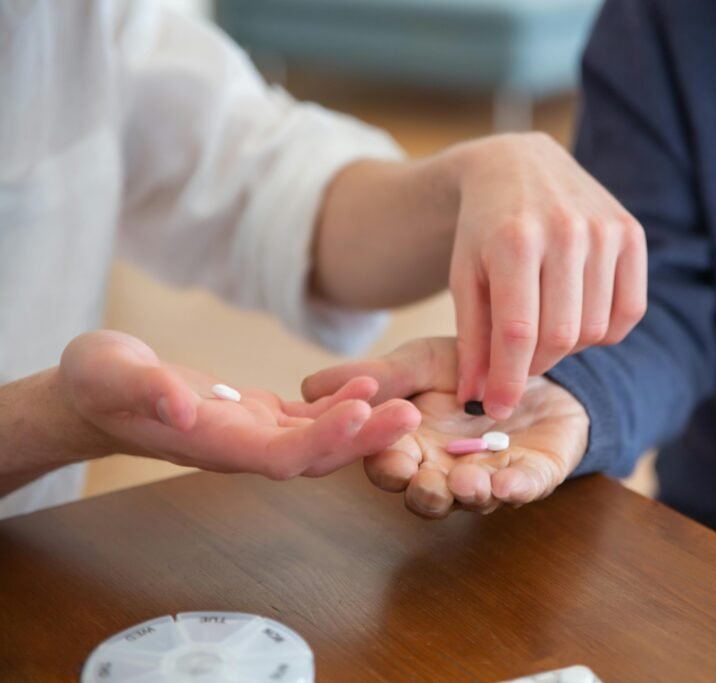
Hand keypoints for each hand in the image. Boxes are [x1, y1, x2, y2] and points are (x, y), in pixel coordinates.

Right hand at [58, 330, 419, 479]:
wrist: (94, 395)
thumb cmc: (97, 383)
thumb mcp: (110, 374)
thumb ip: (146, 390)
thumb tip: (183, 405)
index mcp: (211, 443)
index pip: (278, 456)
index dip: (322, 440)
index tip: (362, 413)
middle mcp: (240, 447)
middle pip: (312, 454)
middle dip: (362, 437)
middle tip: (410, 412)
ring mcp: (251, 434)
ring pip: (317, 439)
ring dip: (362, 423)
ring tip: (405, 398)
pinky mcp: (256, 415)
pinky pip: (306, 418)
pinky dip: (338, 405)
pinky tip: (368, 384)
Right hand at [303, 337, 589, 518]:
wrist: (534, 360)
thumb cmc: (470, 366)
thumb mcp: (421, 362)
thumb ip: (378, 377)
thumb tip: (308, 386)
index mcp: (412, 446)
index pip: (388, 466)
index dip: (385, 464)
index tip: (388, 454)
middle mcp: (446, 470)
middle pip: (425, 495)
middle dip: (424, 492)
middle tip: (424, 480)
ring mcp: (489, 476)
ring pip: (472, 500)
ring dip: (467, 496)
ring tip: (466, 483)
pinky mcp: (533, 474)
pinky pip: (525, 488)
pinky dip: (516, 489)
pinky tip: (508, 483)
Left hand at [448, 133, 646, 419]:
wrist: (517, 165)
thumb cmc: (484, 229)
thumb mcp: (464, 278)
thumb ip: (472, 340)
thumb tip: (478, 400)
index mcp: (514, 240)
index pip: (518, 332)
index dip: (509, 380)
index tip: (497, 407)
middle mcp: (565, 231)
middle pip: (561, 335)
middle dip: (536, 364)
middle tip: (520, 361)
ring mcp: (604, 230)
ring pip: (596, 328)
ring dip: (569, 346)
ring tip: (545, 328)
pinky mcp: (631, 232)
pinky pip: (629, 311)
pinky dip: (605, 330)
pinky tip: (578, 315)